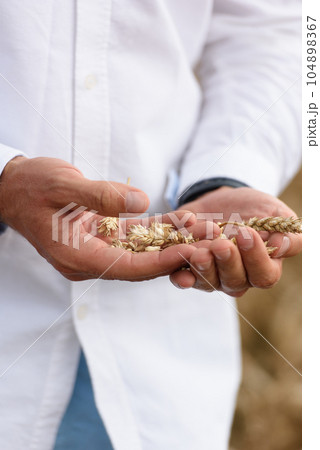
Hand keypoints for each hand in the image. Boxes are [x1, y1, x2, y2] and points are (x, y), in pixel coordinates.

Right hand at [0, 157, 209, 280]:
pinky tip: (184, 221)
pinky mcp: (103, 235)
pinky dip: (158, 230)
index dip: (161, 262)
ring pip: (143, 251)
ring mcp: (97, 249)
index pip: (128, 267)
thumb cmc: (31, 185)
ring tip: (208, 231)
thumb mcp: (63, 184)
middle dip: (177, 254)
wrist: (13, 186)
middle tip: (214, 246)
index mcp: (77, 257)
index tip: (192, 252)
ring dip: (174, 242)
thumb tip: (140, 201)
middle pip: (141, 264)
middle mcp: (90, 259)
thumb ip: (100, 195)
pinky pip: (135, 236)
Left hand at [170, 187, 301, 294]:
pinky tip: (179, 275)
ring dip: (203, 269)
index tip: (247, 235)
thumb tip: (280, 245)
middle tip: (221, 245)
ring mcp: (211, 275)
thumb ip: (287, 233)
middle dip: (227, 263)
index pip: (263, 275)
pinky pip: (183, 277)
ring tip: (199, 253)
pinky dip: (180, 277)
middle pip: (234, 282)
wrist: (223, 200)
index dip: (256, 258)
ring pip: (208, 282)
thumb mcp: (276, 214)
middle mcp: (236, 277)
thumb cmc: (255, 209)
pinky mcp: (187, 267)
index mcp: (262, 268)